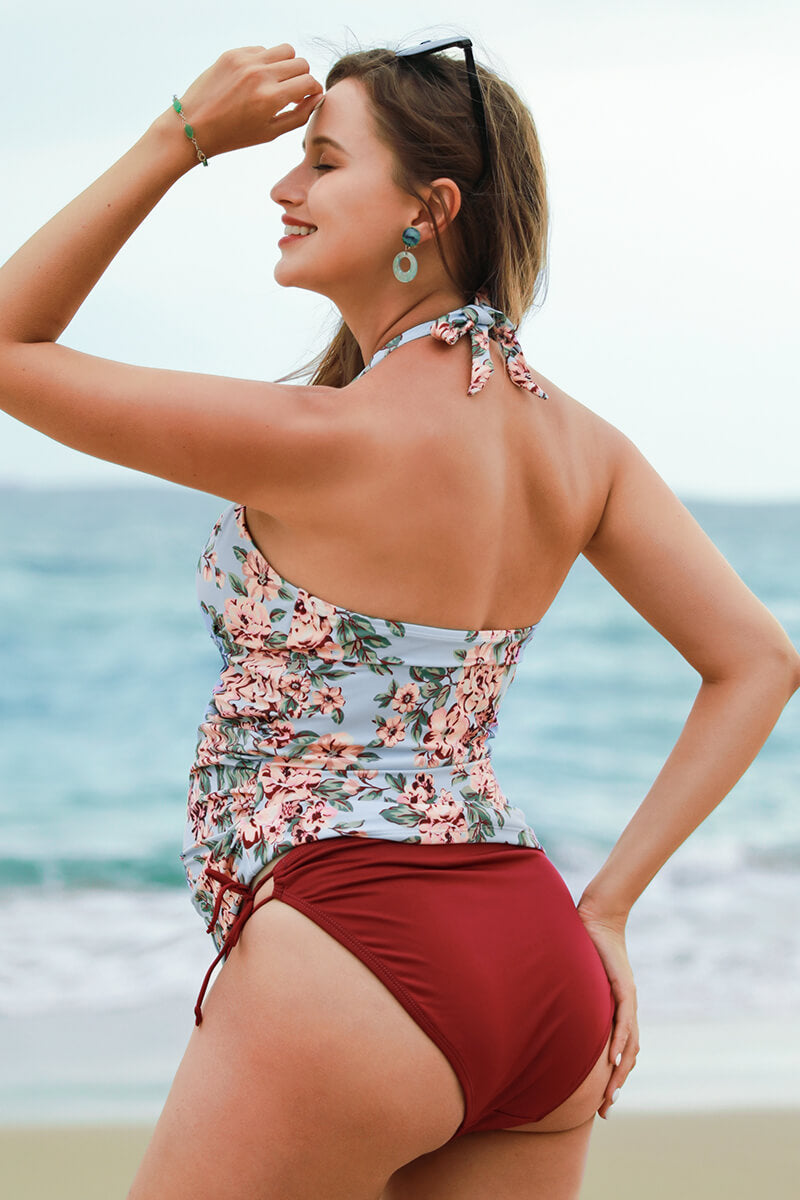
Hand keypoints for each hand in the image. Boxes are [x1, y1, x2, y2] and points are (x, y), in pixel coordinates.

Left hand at [170, 44, 323, 158]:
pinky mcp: (233, 54)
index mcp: (270, 98)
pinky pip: (262, 50)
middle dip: (302, 78)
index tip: (310, 96)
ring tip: (277, 81)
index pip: (309, 82)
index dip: (314, 90)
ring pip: (285, 50)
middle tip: (293, 92)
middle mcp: (260, 75)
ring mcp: (246, 61)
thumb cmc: (233, 135)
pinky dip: (265, 62)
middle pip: (300, 63)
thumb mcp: (270, 132)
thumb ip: (299, 115)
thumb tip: (316, 98)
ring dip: (287, 65)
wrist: (194, 125)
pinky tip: (255, 79)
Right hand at [575, 901, 639, 1118]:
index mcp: (615, 1010)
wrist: (596, 917)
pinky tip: (613, 1061)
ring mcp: (626, 999)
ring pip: (629, 1045)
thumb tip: (545, 1013)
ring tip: (610, 1096)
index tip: (601, 1101)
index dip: (612, 1077)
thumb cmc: (581, 945)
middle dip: (616, 1085)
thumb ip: (569, 998)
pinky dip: (619, 1043)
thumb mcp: (575, 980)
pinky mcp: (623, 988)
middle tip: (606, 1110)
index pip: (619, 1051)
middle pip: (628, 1056)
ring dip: (620, 1073)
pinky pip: (623, 1022)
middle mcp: (625, 1008)